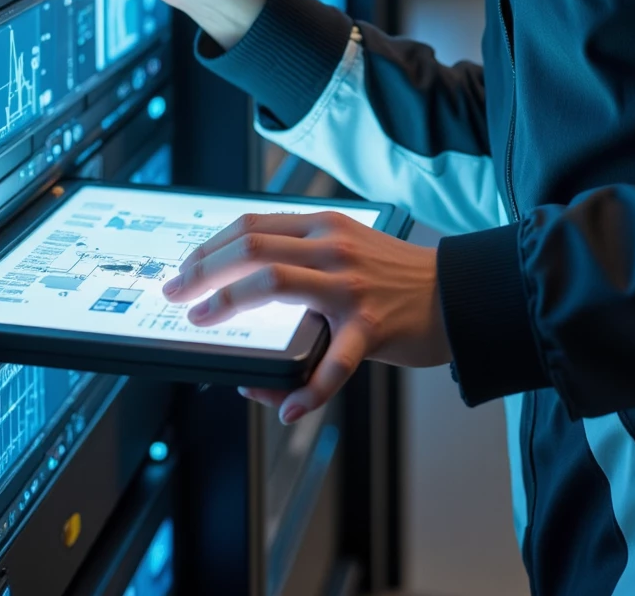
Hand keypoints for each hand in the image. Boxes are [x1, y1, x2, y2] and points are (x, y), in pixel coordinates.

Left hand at [161, 210, 450, 422]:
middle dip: (202, 270)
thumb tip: (246, 284)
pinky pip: (331, 365)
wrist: (459, 293)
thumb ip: (302, 254)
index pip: (250, 224)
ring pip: (273, 284)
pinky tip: (289, 409)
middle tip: (176, 293)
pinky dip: (306, 392)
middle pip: (250, 246)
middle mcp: (332, 247)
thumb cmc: (394, 275)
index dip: (209, 245)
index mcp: (322, 225)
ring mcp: (349, 286)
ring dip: (227, 304)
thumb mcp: (347, 246)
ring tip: (202, 323)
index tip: (184, 268)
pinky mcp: (370, 327)